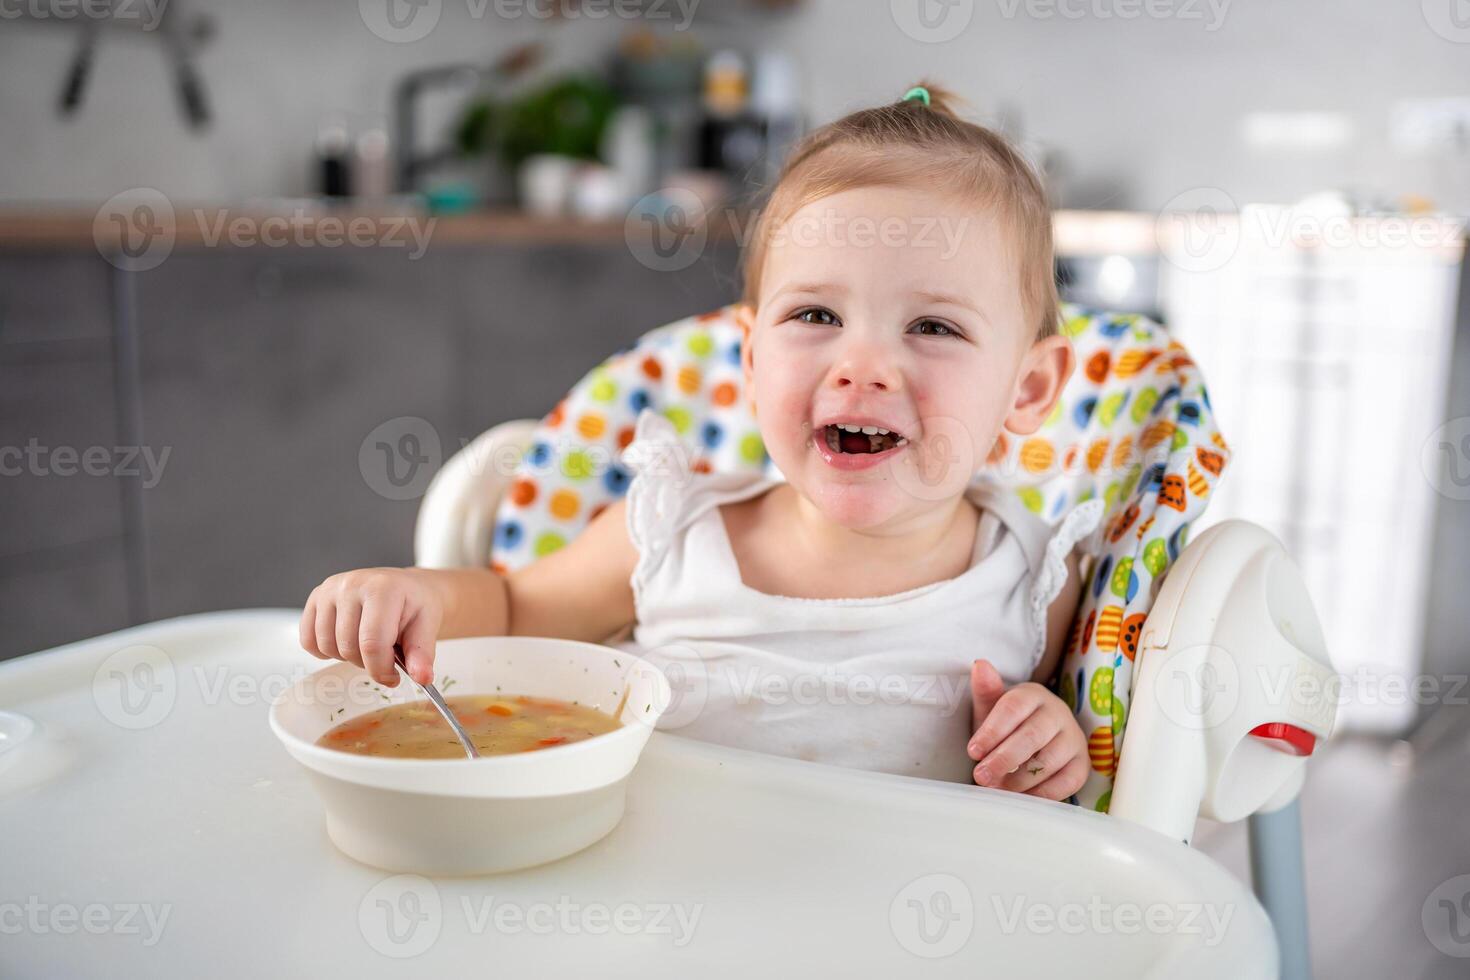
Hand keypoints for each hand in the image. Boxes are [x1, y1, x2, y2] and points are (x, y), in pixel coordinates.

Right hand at [300, 567, 443, 686]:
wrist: (405, 587)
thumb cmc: (414, 605)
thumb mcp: (428, 626)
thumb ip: (422, 654)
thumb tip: (422, 678)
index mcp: (383, 588)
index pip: (372, 643)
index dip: (381, 670)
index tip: (392, 677)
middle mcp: (352, 584)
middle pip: (348, 647)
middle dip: (367, 663)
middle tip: (384, 655)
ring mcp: (330, 589)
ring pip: (326, 646)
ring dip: (347, 657)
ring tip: (367, 644)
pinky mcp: (316, 597)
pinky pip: (308, 640)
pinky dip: (325, 650)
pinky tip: (346, 641)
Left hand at [966, 659, 1088, 799]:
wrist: (1031, 742)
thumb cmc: (1007, 726)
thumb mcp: (991, 708)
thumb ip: (986, 690)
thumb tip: (980, 665)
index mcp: (1033, 694)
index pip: (1013, 708)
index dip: (992, 730)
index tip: (973, 751)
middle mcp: (1058, 713)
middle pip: (1032, 736)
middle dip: (1003, 759)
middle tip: (981, 776)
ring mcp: (1074, 738)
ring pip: (1049, 760)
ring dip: (1019, 779)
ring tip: (996, 788)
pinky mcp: (1083, 764)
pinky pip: (1067, 781)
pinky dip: (1042, 792)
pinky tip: (1021, 797)